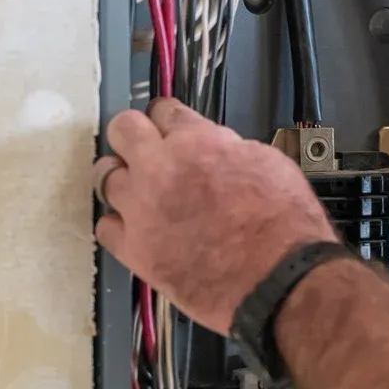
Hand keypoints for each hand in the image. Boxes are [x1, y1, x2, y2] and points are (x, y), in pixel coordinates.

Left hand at [93, 99, 336, 334]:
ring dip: (120, 177)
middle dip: (133, 133)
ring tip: (135, 188)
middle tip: (142, 146)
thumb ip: (230, 149)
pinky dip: (118, 224)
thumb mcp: (268, 163)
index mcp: (197, 142)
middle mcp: (160, 168)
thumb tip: (217, 149)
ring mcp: (141, 209)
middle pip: (123, 129)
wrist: (277, 278)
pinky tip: (134, 227)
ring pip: (104, 176)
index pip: (165, 111)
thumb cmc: (283, 225)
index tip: (168, 124)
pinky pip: (105, 227)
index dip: (168, 117)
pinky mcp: (134, 250)